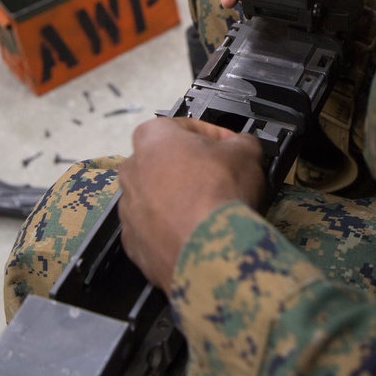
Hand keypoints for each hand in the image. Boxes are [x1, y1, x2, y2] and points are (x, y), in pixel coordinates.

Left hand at [118, 117, 265, 290]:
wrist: (209, 249)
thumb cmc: (220, 192)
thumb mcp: (246, 150)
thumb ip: (240, 141)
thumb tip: (241, 145)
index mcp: (152, 138)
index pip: (185, 127)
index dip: (213, 135)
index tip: (230, 146)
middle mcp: (132, 170)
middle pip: (166, 162)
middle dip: (192, 168)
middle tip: (220, 177)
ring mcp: (129, 209)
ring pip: (157, 197)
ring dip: (180, 199)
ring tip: (210, 208)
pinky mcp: (133, 243)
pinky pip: (155, 229)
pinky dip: (173, 229)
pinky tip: (198, 232)